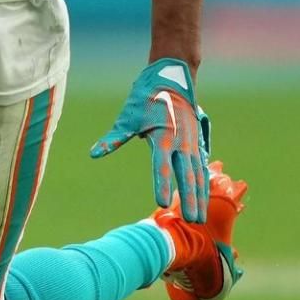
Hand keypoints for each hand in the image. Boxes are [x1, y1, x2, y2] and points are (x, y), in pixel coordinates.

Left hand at [89, 58, 210, 222]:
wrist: (172, 78)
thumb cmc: (145, 98)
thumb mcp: (128, 117)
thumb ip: (114, 138)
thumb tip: (94, 154)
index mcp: (163, 136)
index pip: (162, 165)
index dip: (161, 184)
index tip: (160, 202)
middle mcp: (181, 141)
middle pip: (187, 174)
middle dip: (189, 199)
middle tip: (192, 221)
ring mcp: (191, 142)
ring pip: (198, 173)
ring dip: (199, 196)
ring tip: (199, 218)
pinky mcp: (197, 142)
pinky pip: (202, 166)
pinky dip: (204, 183)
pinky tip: (205, 199)